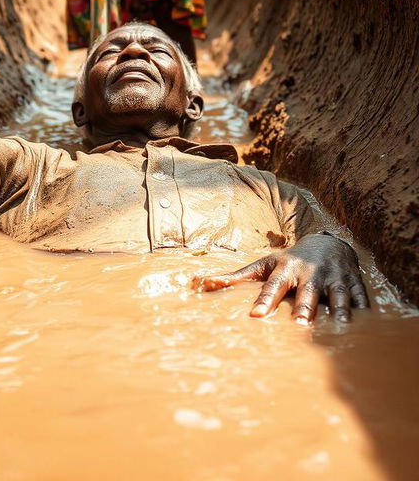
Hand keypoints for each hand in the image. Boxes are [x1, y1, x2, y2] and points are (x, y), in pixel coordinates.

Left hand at [191, 233, 368, 323]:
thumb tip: (204, 284)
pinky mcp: (354, 281)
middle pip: (307, 292)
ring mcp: (334, 276)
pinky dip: (362, 308)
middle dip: (305, 307)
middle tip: (300, 326)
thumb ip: (237, 278)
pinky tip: (365, 324)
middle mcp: (310, 272)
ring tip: (340, 326)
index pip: (273, 286)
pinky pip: (360, 296)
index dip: (265, 300)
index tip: (256, 316)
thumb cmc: (290, 261)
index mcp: (286, 268)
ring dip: (339, 309)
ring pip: (337, 294)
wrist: (328, 242)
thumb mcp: (264, 265)